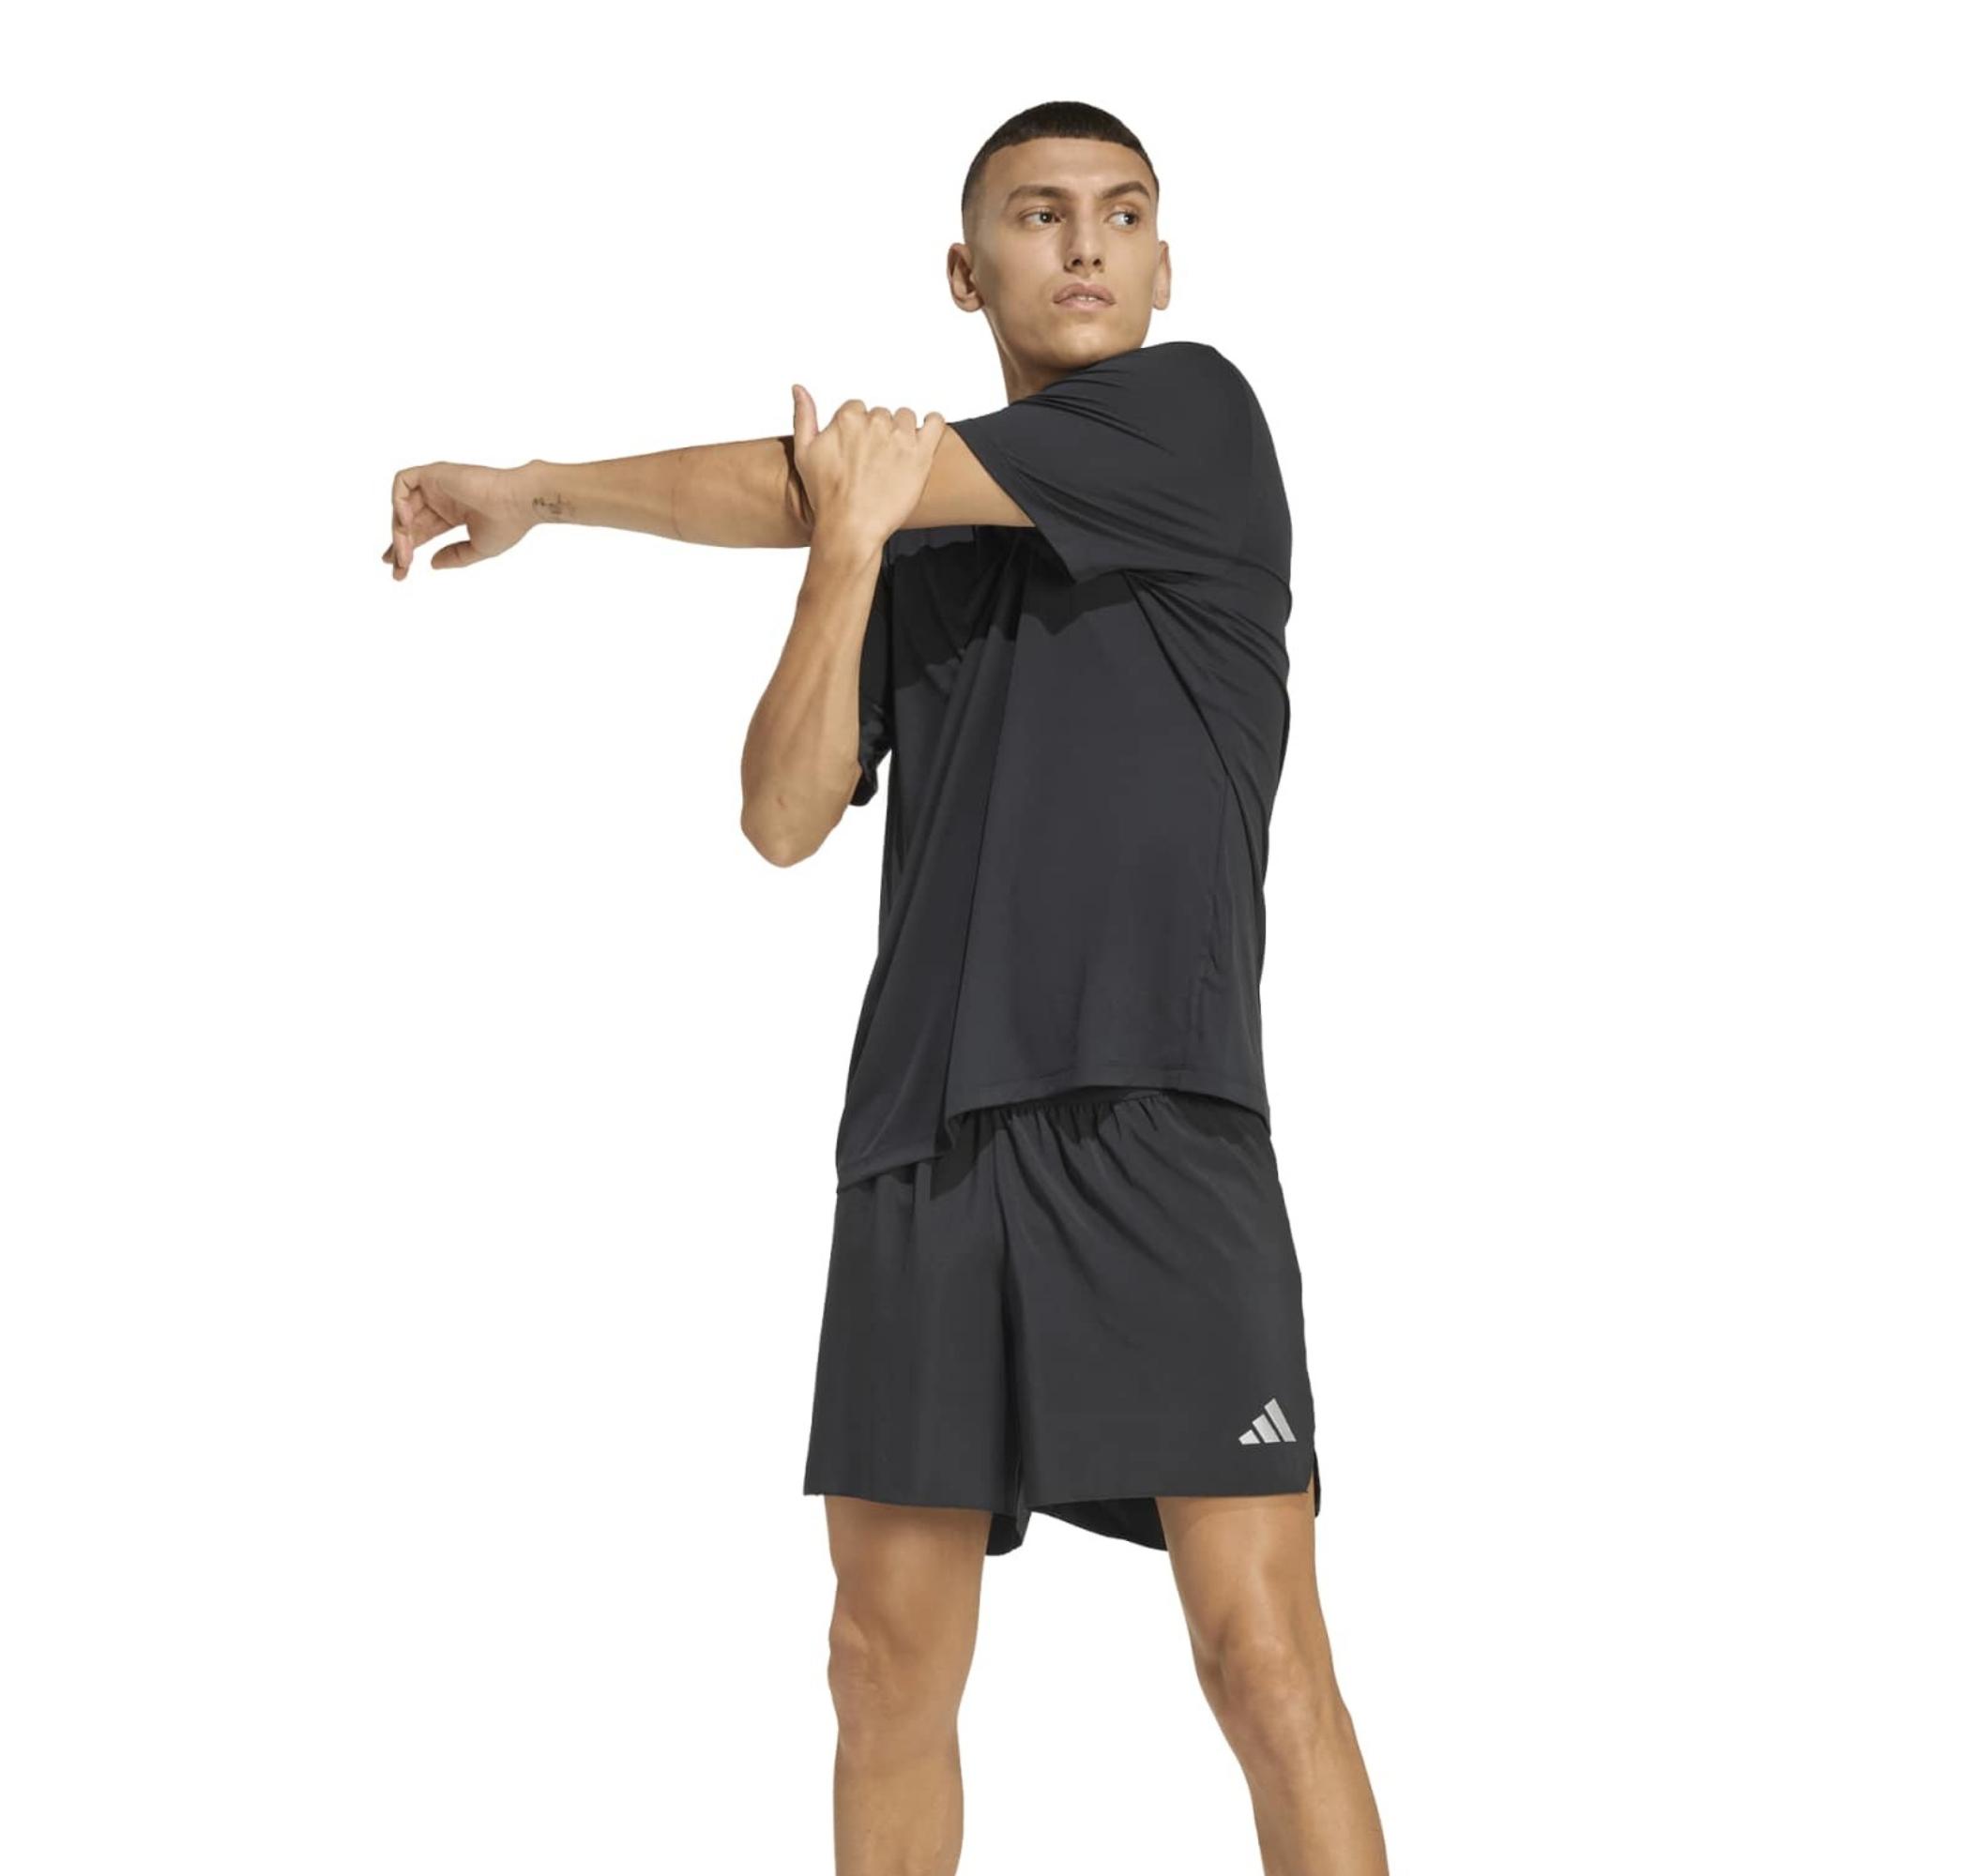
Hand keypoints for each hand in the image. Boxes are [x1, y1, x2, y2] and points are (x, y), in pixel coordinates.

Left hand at [381, 462, 532, 578]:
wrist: (519, 502)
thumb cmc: (507, 523)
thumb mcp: (478, 549)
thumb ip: (454, 556)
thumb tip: (431, 564)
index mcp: (451, 514)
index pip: (421, 531)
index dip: (407, 549)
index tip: (399, 570)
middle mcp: (440, 498)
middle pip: (408, 522)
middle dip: (400, 545)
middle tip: (400, 567)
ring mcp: (435, 485)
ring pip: (402, 506)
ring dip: (399, 530)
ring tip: (406, 552)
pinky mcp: (433, 473)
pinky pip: (402, 481)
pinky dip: (397, 501)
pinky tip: (406, 522)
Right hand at [789, 385, 944, 549]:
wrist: (850, 527)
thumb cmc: (825, 494)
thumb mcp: (804, 452)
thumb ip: (803, 415)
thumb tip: (799, 388)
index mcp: (848, 418)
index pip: (858, 409)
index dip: (856, 430)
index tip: (856, 451)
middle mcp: (875, 422)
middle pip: (882, 415)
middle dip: (878, 433)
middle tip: (873, 462)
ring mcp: (900, 438)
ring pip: (905, 418)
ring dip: (902, 432)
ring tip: (893, 459)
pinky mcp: (921, 454)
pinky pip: (935, 423)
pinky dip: (933, 423)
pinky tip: (926, 433)